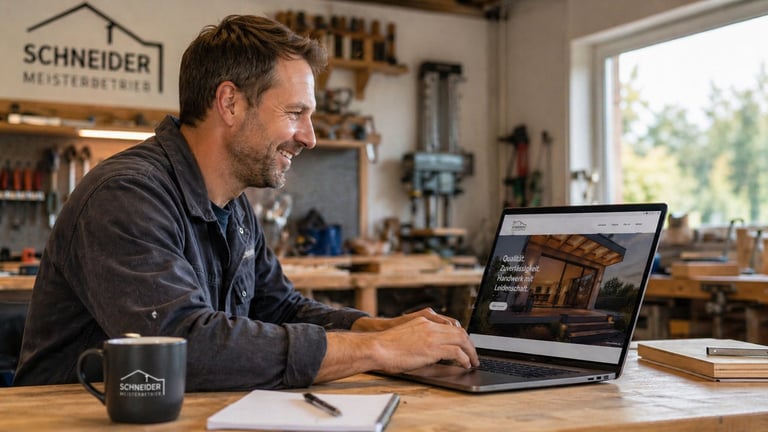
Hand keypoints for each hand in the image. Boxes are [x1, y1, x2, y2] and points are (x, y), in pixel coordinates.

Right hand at [315, 311, 478, 382]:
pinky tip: (465, 364)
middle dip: (469, 344)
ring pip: (462, 339)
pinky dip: (464, 358)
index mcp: (424, 320)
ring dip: (470, 351)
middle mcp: (430, 325)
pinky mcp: (433, 348)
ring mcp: (432, 335)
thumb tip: (431, 350)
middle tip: (473, 354)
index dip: (460, 335)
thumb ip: (421, 337)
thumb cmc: (387, 346)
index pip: (451, 324)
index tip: (464, 344)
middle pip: (459, 331)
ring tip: (473, 360)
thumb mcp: (407, 335)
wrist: (378, 347)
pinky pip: (457, 352)